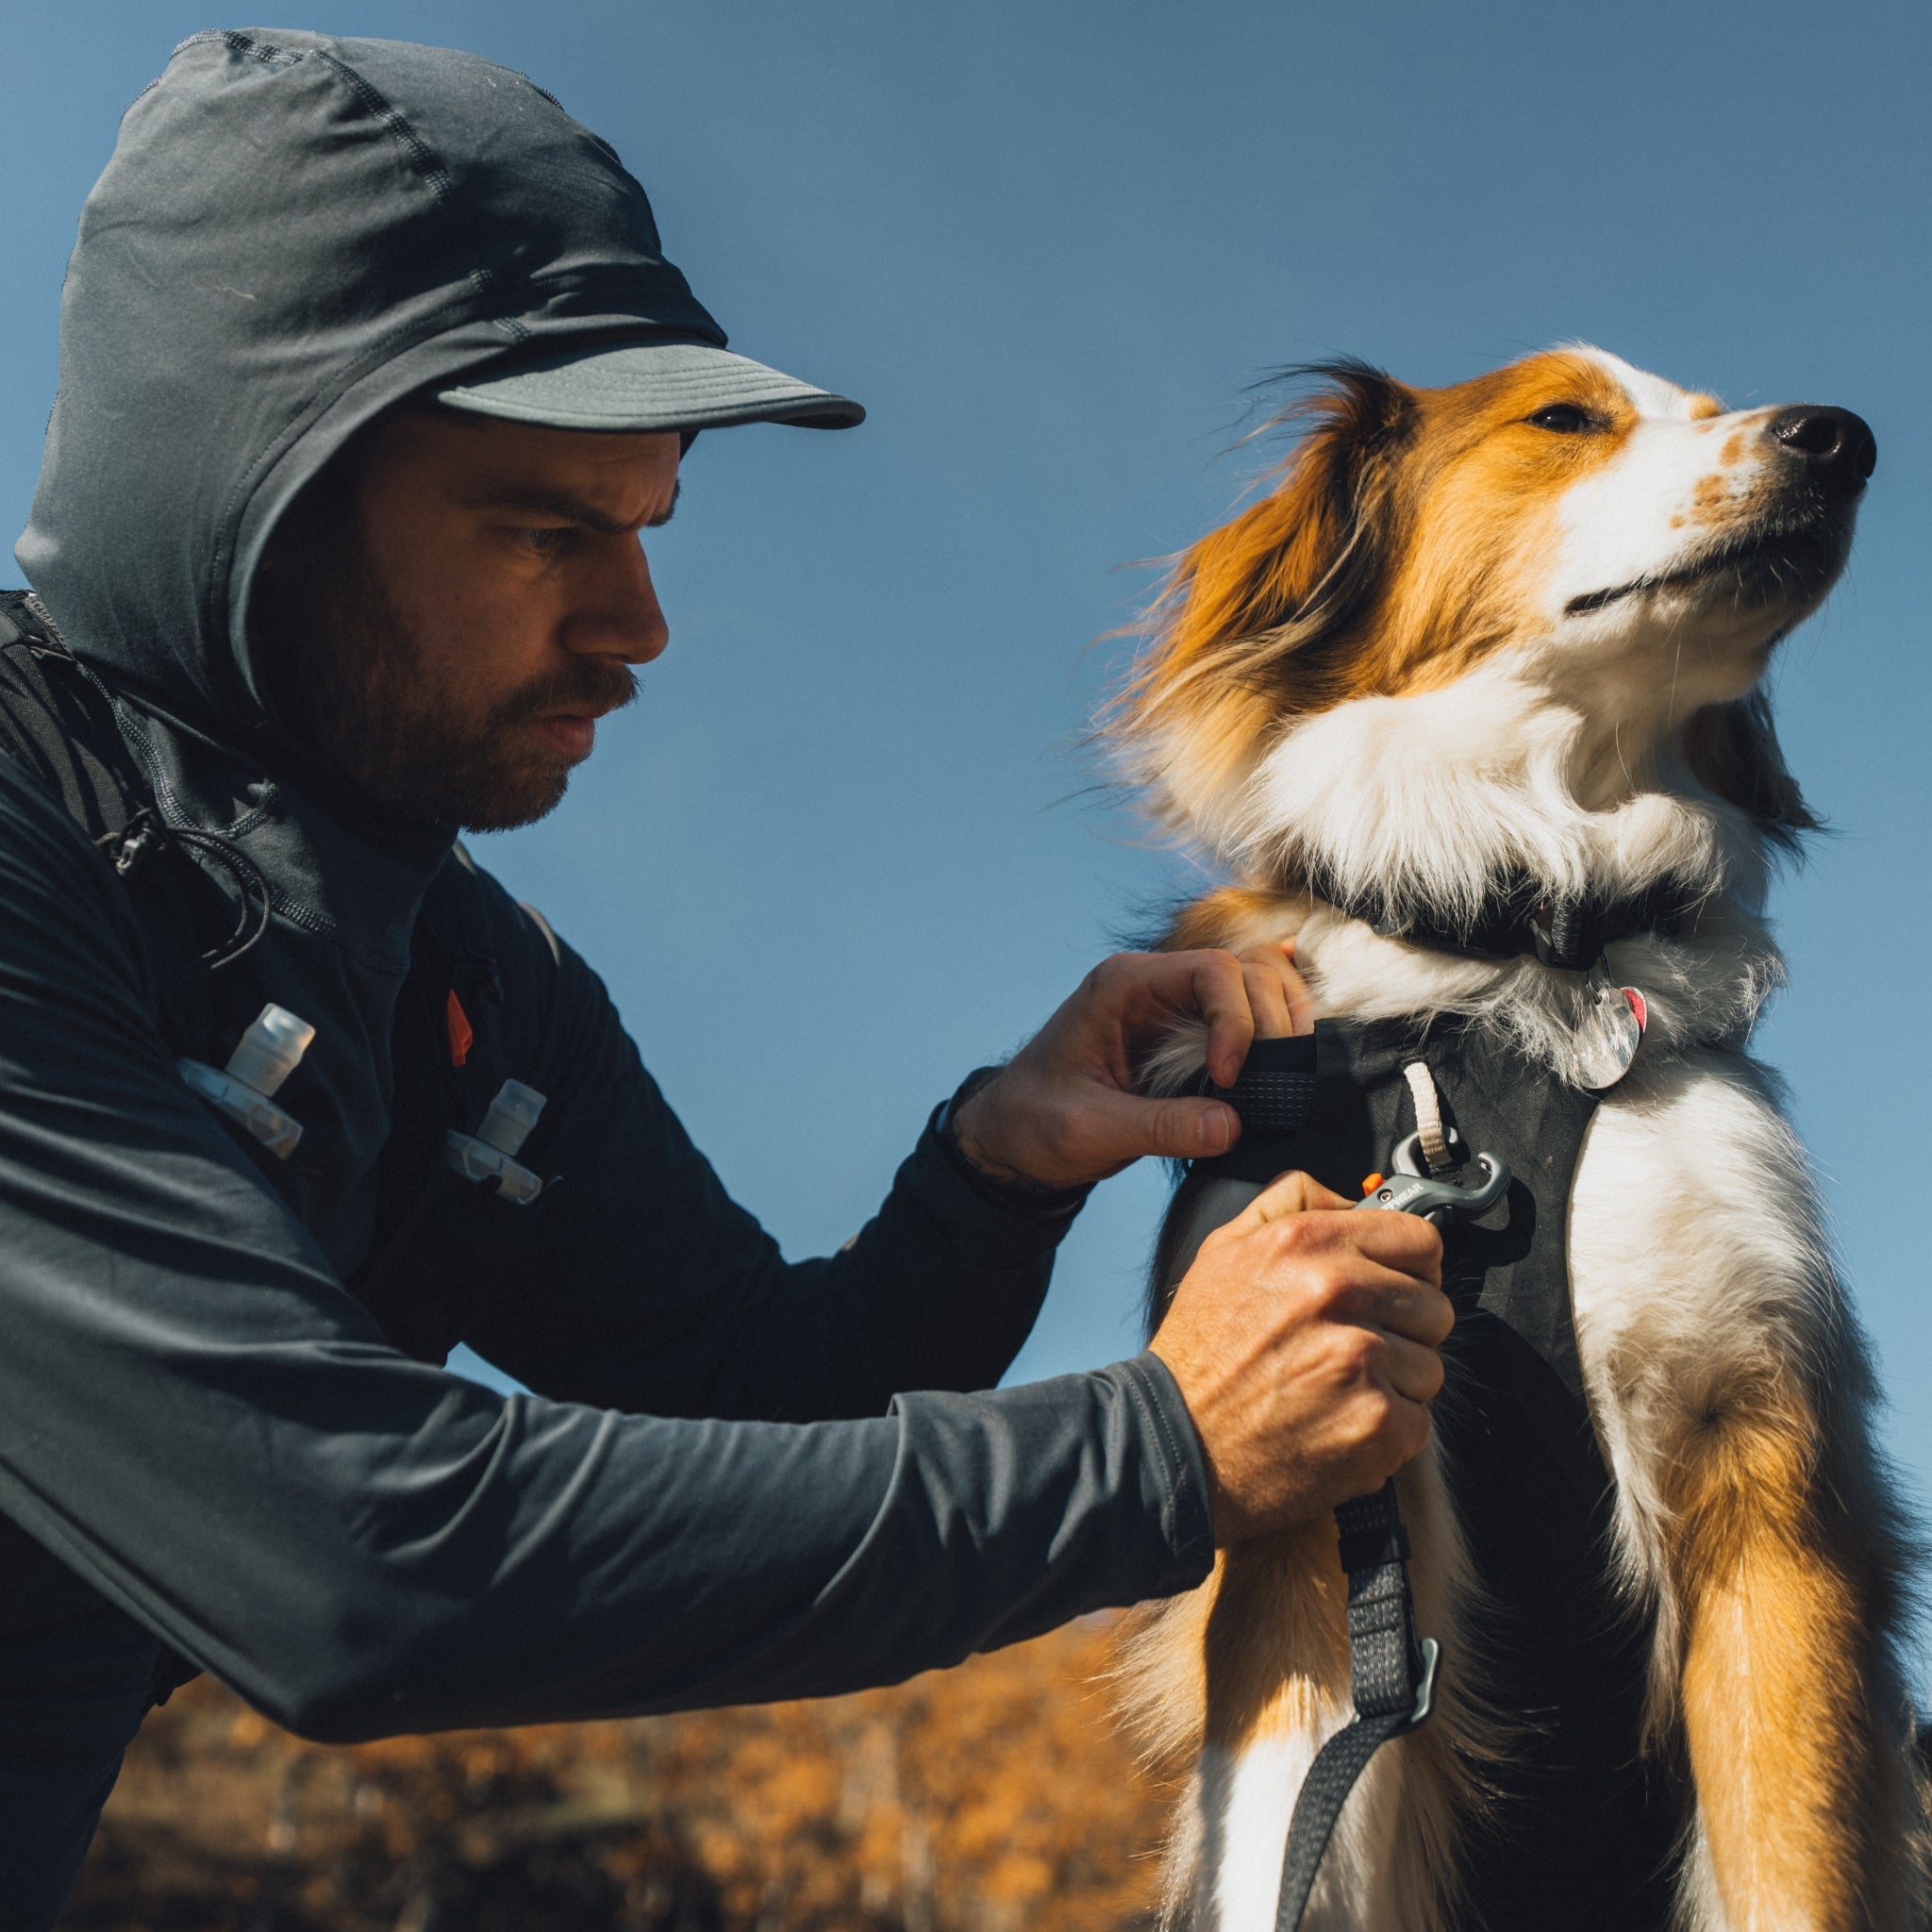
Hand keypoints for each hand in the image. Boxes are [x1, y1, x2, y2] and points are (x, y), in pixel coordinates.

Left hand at [951, 941, 1313, 1190]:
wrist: (1013, 1139)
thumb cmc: (1035, 1123)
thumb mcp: (1090, 1129)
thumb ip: (1160, 1127)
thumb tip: (1232, 1125)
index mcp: (1124, 986)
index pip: (1211, 970)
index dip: (1234, 1019)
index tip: (1227, 1078)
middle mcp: (1157, 986)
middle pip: (1247, 971)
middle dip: (1269, 1023)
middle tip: (1272, 1082)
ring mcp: (1176, 1011)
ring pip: (1258, 988)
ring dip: (1281, 1027)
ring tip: (1282, 1078)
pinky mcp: (1190, 1042)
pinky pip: (1249, 1021)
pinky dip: (1273, 1042)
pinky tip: (1282, 1075)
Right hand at [1148, 1171, 1450, 1542]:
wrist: (1175, 1443)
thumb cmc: (1199, 1354)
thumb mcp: (1224, 1250)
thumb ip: (1290, 1203)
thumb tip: (1352, 1198)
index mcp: (1307, 1243)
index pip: (1420, 1241)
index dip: (1410, 1268)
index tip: (1393, 1287)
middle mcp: (1338, 1292)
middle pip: (1434, 1306)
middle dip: (1402, 1329)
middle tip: (1351, 1347)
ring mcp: (1362, 1359)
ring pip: (1429, 1366)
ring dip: (1394, 1383)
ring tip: (1336, 1390)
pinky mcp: (1378, 1422)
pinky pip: (1419, 1419)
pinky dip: (1386, 1431)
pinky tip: (1338, 1424)